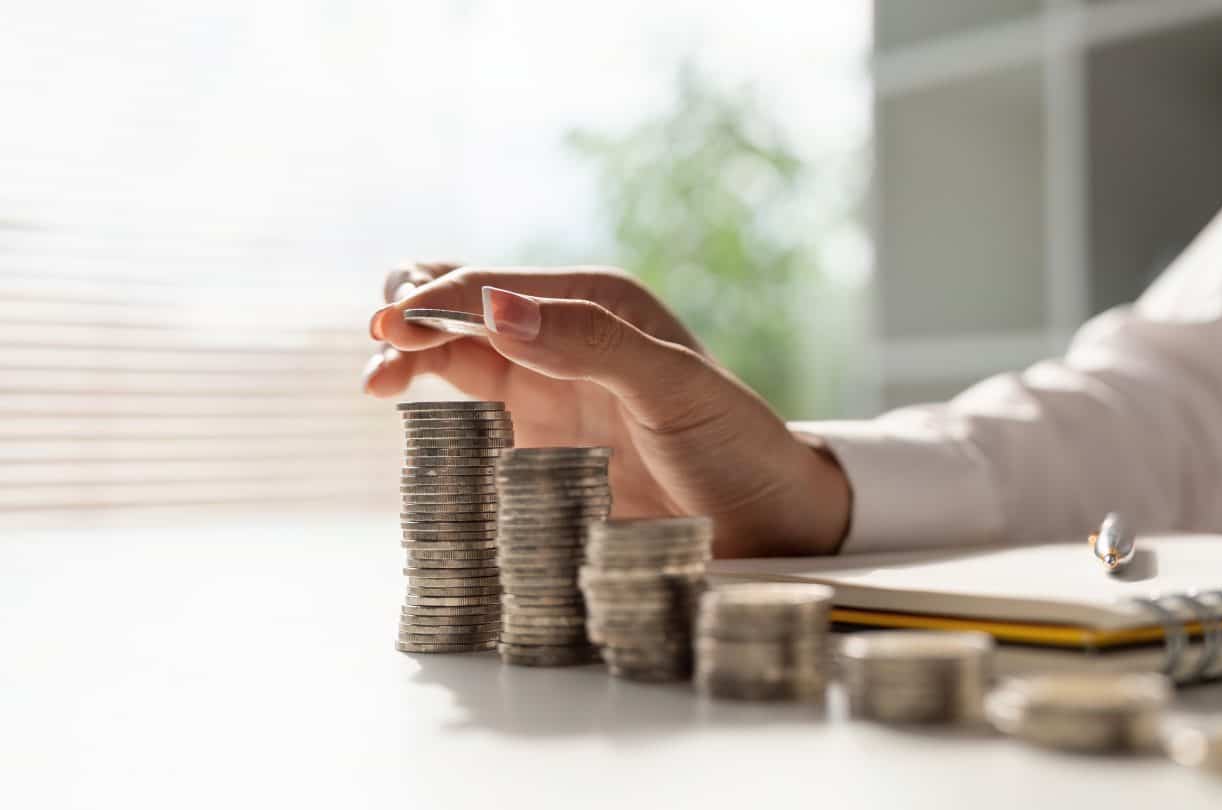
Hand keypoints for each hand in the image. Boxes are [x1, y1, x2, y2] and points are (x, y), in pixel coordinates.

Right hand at [362, 262, 851, 557]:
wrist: (766, 519)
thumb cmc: (734, 445)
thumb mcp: (673, 388)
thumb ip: (590, 343)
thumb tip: (497, 307)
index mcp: (596, 302)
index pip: (492, 286)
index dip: (435, 300)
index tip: (390, 327)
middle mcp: (562, 334)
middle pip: (461, 306)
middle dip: (410, 316)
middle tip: (379, 354)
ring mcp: (545, 385)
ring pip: (452, 350)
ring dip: (408, 353)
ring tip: (376, 381)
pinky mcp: (535, 436)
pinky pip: (464, 404)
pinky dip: (426, 396)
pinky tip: (400, 403)